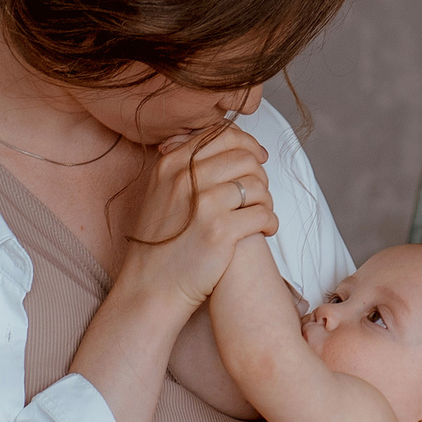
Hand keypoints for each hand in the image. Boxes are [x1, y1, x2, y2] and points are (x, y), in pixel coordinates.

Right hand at [123, 123, 275, 308]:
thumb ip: (181, 166)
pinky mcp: (221, 231)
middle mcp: (186, 178)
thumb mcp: (158, 193)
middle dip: (260, 175)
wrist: (150, 286)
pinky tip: (265, 230)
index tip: (259, 157)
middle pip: (244, 158)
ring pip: (257, 185)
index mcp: (171, 164)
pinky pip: (263, 214)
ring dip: (267, 200)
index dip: (248, 144)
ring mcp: (204, 204)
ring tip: (261, 214)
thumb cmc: (158, 244)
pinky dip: (270, 221)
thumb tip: (213, 141)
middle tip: (259, 194)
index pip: (221, 135)